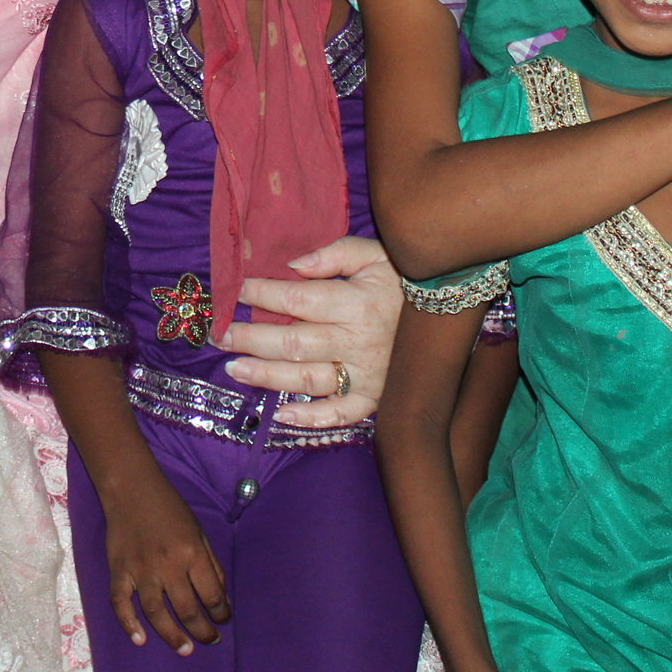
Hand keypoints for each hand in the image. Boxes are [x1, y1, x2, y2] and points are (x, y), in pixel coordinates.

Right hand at [99, 475, 229, 653]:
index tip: (223, 620)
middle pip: (187, 610)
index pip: (212, 595)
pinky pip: (121, 603)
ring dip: (172, 636)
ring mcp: (141, 570)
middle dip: (202, 630)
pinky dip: (128, 623)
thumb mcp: (199, 531)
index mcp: (191, 553)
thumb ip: (211, 564)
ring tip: (185, 649)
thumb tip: (220, 598)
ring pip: (156, 613)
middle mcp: (167, 565)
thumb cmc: (169, 508)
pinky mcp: (119, 570)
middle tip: (210, 640)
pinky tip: (140, 639)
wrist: (131, 488)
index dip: (221, 613)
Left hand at [220, 235, 400, 426]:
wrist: (451, 317)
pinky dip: (309, 418)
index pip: (297, 301)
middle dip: (251, 339)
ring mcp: (367, 375)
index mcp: (357, 302)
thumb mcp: (376, 254)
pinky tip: (279, 414)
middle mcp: (358, 342)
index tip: (235, 290)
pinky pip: (339, 414)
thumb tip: (294, 265)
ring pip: (307, 380)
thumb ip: (336, 253)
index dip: (261, 296)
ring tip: (234, 369)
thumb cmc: (406, 282)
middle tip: (219, 335)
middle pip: (293, 344)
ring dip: (266, 377)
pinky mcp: (375, 399)